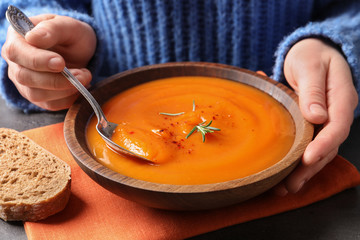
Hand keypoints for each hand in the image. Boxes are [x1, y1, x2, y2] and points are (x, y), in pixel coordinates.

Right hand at [1, 14, 96, 110]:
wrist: (80, 50)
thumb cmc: (71, 35)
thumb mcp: (68, 25)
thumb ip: (52, 29)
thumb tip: (33, 38)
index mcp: (17, 38)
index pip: (16, 52)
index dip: (38, 60)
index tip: (61, 62)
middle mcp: (16, 62)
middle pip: (25, 77)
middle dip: (57, 79)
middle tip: (83, 74)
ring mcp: (24, 81)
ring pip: (36, 94)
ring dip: (65, 90)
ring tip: (85, 78)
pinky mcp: (38, 96)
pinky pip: (49, 105)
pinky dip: (68, 99)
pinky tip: (81, 88)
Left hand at [275, 38, 357, 194]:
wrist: (312, 51)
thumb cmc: (311, 55)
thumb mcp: (309, 66)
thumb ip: (313, 90)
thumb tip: (317, 116)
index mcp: (341, 98)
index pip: (337, 126)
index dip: (324, 145)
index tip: (308, 159)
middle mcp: (336, 114)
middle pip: (328, 145)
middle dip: (310, 167)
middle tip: (290, 184)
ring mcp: (327, 120)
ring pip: (319, 150)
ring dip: (303, 169)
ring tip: (284, 187)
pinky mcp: (314, 124)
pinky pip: (309, 144)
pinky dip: (297, 159)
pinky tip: (283, 172)